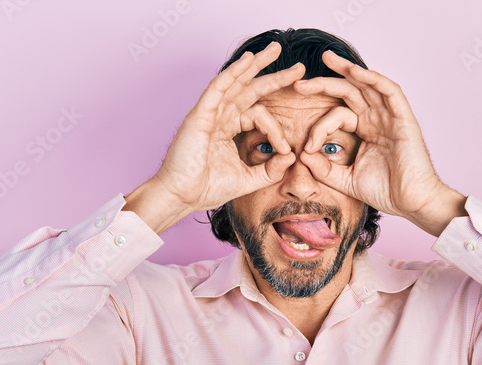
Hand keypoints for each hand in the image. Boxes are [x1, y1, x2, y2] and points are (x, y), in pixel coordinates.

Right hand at [151, 42, 304, 218]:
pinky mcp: (200, 115)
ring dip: (256, 65)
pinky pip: (218, 88)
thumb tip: (291, 156)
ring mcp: (210, 113)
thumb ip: (270, 170)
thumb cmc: (207, 188)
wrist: (183, 197)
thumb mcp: (248, 179)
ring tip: (276, 50)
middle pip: (250, 89)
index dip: (276, 129)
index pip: (259, 116)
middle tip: (299, 67)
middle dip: (274, 76)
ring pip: (236, 81)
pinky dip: (233, 73)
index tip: (285, 149)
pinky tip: (248, 61)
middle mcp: (220, 116)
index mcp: (229, 128)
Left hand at [293, 51, 464, 233]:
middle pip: (349, 91)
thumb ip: (324, 169)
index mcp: (365, 130)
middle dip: (325, 82)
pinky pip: (389, 91)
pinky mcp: (404, 118)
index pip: (337, 115)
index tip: (306, 147)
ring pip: (367, 84)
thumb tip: (301, 155)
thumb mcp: (346, 180)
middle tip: (299, 80)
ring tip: (327, 58)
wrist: (412, 202)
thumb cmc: (386, 192)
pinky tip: (354, 71)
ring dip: (347, 70)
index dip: (319, 127)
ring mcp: (390, 116)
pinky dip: (373, 79)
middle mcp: (377, 119)